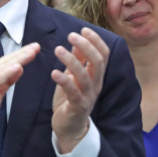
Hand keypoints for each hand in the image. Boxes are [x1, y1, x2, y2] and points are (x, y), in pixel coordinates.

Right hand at [0, 43, 40, 154]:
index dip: (19, 55)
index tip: (33, 49)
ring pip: (1, 68)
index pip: (5, 62)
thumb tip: (18, 68)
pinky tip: (17, 67)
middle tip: (36, 46)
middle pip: (4, 62)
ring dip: (17, 59)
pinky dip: (6, 73)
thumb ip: (6, 82)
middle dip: (21, 53)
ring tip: (30, 52)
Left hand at [51, 28, 108, 153]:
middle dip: (86, 46)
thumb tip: (76, 39)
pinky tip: (54, 72)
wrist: (70, 127)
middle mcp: (96, 85)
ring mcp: (88, 96)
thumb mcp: (73, 76)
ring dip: (72, 61)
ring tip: (58, 49)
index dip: (96, 41)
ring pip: (84, 76)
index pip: (103, 55)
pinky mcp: (77, 107)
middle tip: (71, 35)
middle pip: (97, 62)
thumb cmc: (71, 99)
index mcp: (96, 76)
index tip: (84, 29)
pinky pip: (73, 93)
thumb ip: (77, 60)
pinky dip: (64, 81)